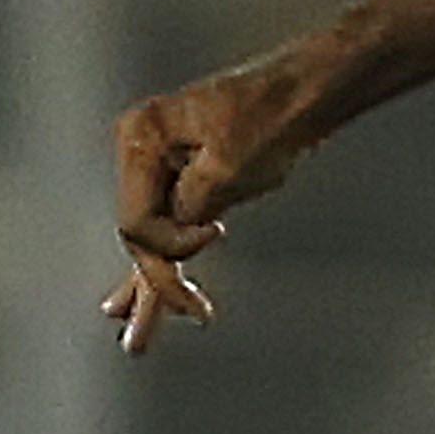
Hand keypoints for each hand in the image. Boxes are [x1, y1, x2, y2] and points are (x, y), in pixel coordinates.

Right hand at [103, 60, 318, 355]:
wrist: (306, 92)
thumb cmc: (272, 119)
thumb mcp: (229, 168)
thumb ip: (193, 205)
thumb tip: (174, 239)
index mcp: (139, 137)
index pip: (134, 221)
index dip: (171, 246)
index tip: (218, 232)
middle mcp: (139, 151)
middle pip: (140, 234)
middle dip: (159, 280)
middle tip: (179, 323)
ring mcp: (159, 166)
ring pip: (151, 239)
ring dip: (151, 286)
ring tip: (136, 341)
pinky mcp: (185, 179)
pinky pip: (167, 229)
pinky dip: (162, 265)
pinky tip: (128, 305)